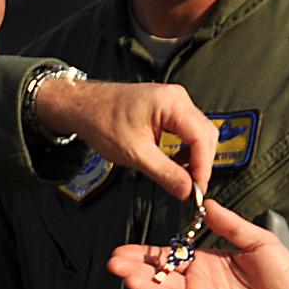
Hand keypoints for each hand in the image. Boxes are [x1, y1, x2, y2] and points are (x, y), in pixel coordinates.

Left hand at [34, 77, 216, 200]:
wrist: (83, 106)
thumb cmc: (101, 120)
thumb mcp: (134, 153)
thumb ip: (164, 173)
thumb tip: (186, 190)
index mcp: (171, 103)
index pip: (202, 138)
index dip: (203, 167)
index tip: (198, 188)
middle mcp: (177, 98)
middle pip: (206, 135)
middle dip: (201, 164)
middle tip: (192, 189)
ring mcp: (174, 102)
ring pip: (199, 134)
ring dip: (194, 157)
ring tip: (182, 177)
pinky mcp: (168, 109)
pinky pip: (188, 131)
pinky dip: (186, 149)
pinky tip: (175, 162)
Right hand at [108, 198, 288, 288]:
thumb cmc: (283, 275)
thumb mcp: (257, 240)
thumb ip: (230, 225)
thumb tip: (206, 204)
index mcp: (206, 264)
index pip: (169, 258)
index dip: (145, 255)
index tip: (123, 250)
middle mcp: (200, 286)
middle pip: (161, 277)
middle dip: (137, 271)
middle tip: (115, 264)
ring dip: (147, 288)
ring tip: (127, 278)